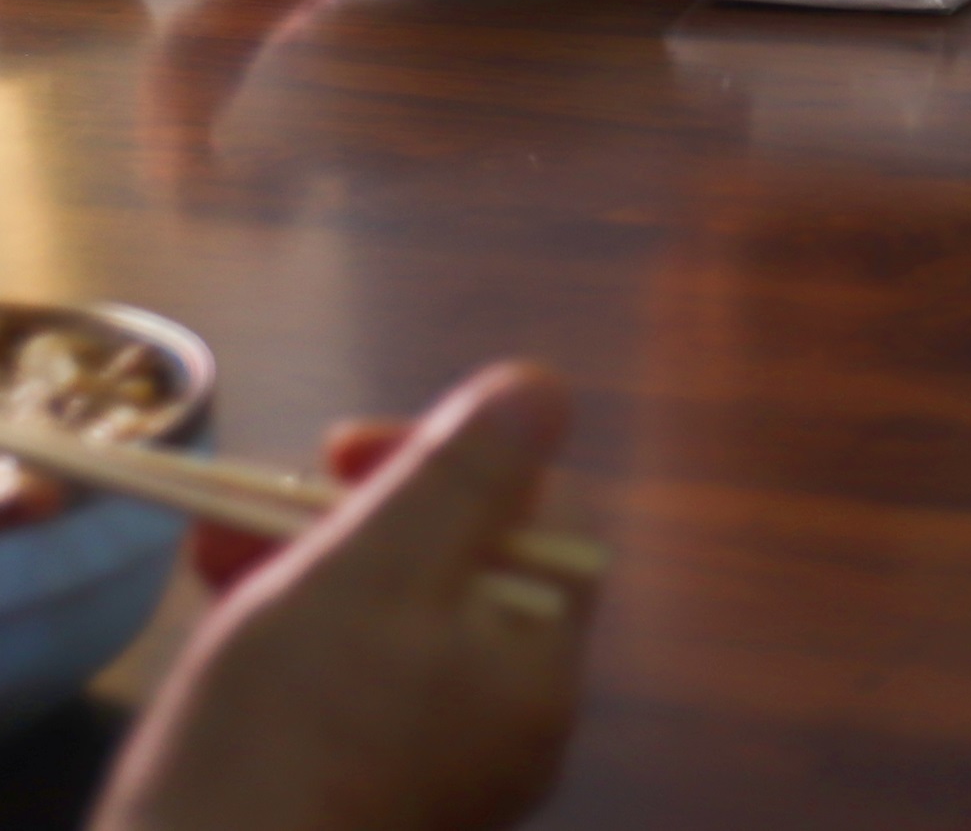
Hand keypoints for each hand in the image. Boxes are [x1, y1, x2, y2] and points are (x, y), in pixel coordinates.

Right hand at [91, 364, 594, 830]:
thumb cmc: (287, 731)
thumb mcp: (377, 570)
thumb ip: (465, 475)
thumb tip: (543, 389)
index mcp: (541, 670)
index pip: (540, 520)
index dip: (453, 460)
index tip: (347, 451)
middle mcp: (511, 727)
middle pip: (462, 570)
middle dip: (361, 515)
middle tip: (268, 501)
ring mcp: (440, 771)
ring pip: (396, 622)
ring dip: (315, 563)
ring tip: (218, 545)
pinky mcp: (364, 799)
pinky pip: (355, 685)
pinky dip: (299, 634)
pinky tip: (223, 606)